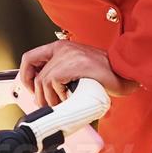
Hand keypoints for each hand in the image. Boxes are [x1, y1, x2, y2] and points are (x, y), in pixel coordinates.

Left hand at [18, 39, 140, 106]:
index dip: (25, 75)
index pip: (31, 58)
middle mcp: (62, 49)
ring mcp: (66, 56)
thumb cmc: (108, 74)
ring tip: (64, 103)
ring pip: (42, 82)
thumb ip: (64, 78)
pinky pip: (52, 83)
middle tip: (49, 105)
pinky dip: (59, 95)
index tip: (31, 89)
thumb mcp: (80, 71)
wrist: (126, 71)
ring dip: (51, 98)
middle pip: (35, 74)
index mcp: (62, 48)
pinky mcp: (71, 66)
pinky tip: (70, 97)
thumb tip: (48, 97)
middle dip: (39, 94)